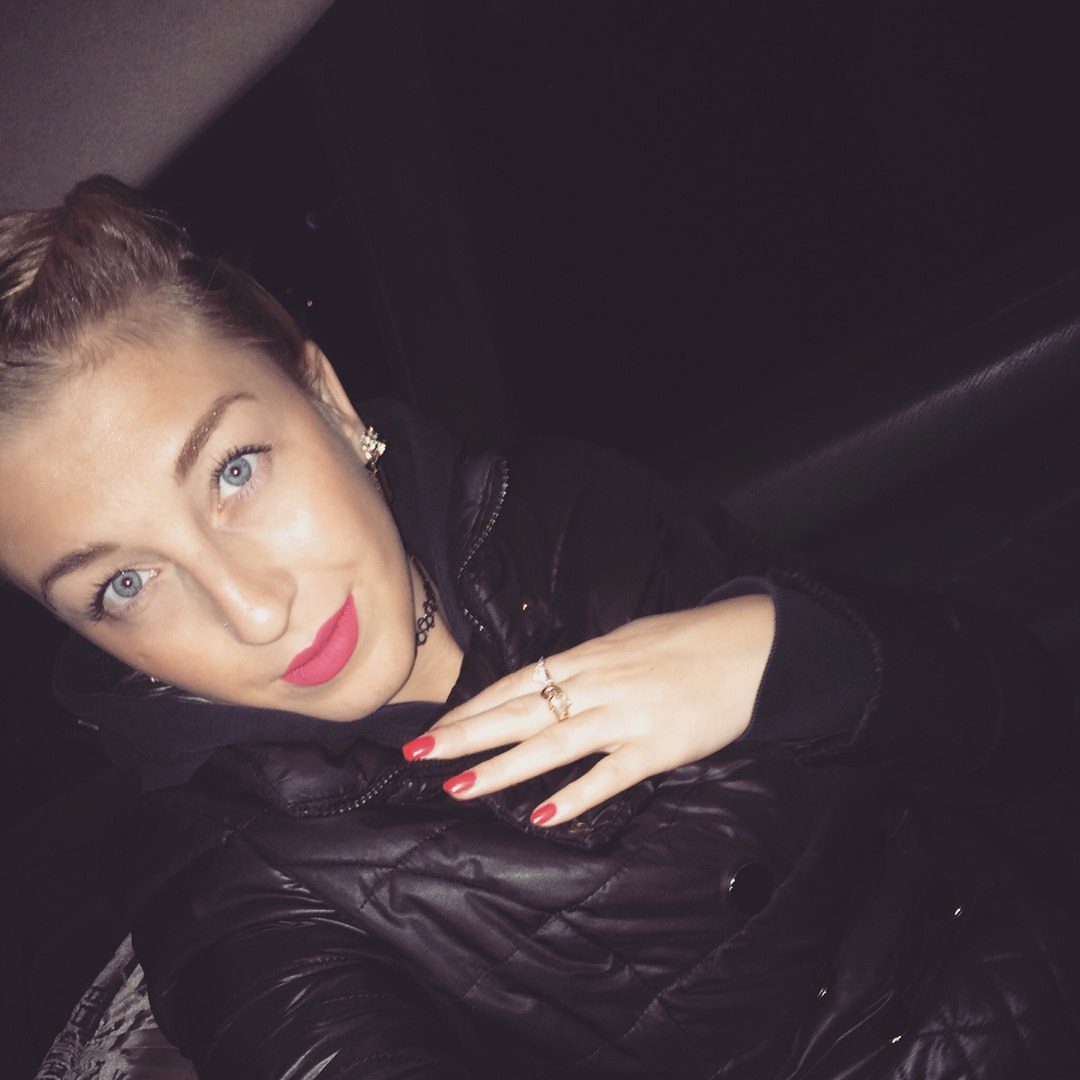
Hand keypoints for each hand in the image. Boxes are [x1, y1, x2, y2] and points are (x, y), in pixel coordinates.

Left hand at [401, 594, 775, 825]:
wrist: (748, 648)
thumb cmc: (685, 642)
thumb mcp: (624, 641)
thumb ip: (584, 666)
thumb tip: (546, 684)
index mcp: (586, 657)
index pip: (515, 684)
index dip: (473, 706)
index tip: (435, 726)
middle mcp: (595, 685)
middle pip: (519, 711)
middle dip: (466, 734)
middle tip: (420, 752)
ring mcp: (624, 717)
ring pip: (551, 743)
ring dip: (503, 766)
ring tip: (459, 785)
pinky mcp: (656, 747)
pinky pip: (608, 776)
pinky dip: (574, 795)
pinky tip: (541, 814)